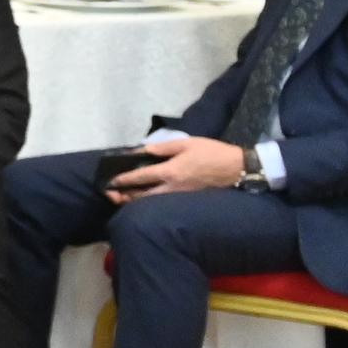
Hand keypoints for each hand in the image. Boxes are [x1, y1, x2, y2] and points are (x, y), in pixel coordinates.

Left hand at [113, 134, 250, 199]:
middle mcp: (172, 188)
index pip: (140, 178)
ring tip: (122, 198)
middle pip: (142, 197)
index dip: (122, 180)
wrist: (239, 168)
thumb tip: (140, 150)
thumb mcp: (186, 144)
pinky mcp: (187, 200)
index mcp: (171, 172)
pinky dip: (150, 202)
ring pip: (152, 203)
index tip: (109, 181)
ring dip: (135, 201)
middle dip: (123, 197)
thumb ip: (162, 148)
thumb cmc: (212, 153)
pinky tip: (144, 198)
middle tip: (110, 194)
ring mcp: (180, 197)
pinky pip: (163, 203)